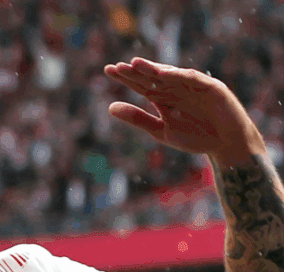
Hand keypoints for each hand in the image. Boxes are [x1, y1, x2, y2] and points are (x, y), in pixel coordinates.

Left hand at [104, 57, 264, 163]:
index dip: (126, 77)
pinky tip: (162, 73)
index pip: (141, 84)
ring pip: (170, 75)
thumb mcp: (161, 130)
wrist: (225, 146)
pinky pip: (193, 79)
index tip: (108, 70)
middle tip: (117, 67)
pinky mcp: (211, 88)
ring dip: (153, 69)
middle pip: (152, 77)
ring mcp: (194, 86)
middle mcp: (177, 88)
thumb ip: (138, 118)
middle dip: (136, 71)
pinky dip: (178, 76)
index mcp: (164, 98)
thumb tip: (109, 107)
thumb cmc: (195, 137)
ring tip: (135, 64)